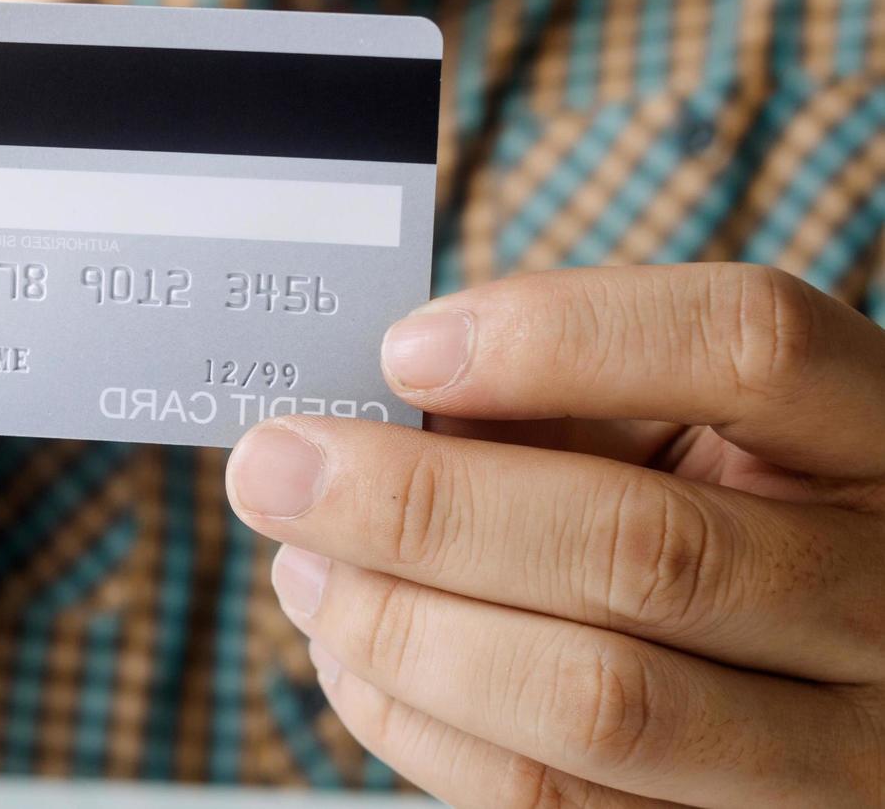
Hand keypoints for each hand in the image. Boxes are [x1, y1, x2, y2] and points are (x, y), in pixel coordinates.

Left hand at [227, 264, 884, 806]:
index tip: (405, 351)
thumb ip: (566, 408)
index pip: (750, 345)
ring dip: (403, 630)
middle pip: (642, 547)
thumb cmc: (727, 511)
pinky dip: (420, 725)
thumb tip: (374, 420)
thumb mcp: (690, 429)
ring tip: (304, 570)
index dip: (561, 336)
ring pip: (596, 698)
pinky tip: (349, 660)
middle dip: (419, 509)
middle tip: (276, 470)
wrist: (843, 666)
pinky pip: (558, 802)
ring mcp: (845, 747)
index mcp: (884, 439)